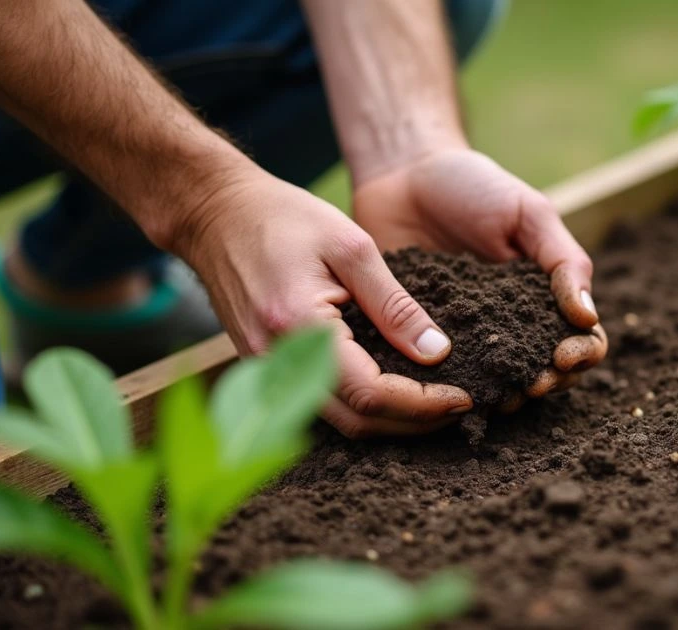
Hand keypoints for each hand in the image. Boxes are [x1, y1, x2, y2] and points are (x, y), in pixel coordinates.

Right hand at [171, 167, 472, 437]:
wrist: (214, 214)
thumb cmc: (283, 218)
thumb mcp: (352, 247)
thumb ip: (395, 304)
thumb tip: (436, 351)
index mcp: (300, 328)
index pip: (371, 395)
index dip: (423, 405)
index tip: (463, 397)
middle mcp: (277, 363)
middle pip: (357, 424)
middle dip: (414, 424)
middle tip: (458, 406)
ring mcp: (265, 373)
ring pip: (339, 424)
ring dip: (390, 423)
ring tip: (435, 404)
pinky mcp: (266, 371)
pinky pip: (321, 407)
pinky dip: (363, 410)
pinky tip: (396, 392)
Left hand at [354, 147, 607, 405]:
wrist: (401, 174)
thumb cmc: (472, 186)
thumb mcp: (528, 212)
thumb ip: (563, 259)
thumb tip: (587, 317)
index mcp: (544, 297)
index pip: (582, 340)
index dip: (581, 356)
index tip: (562, 355)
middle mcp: (510, 325)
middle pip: (544, 372)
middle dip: (544, 383)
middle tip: (529, 383)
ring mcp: (465, 337)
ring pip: (493, 383)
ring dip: (500, 395)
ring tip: (492, 396)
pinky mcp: (418, 340)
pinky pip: (435, 374)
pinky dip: (444, 386)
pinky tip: (443, 388)